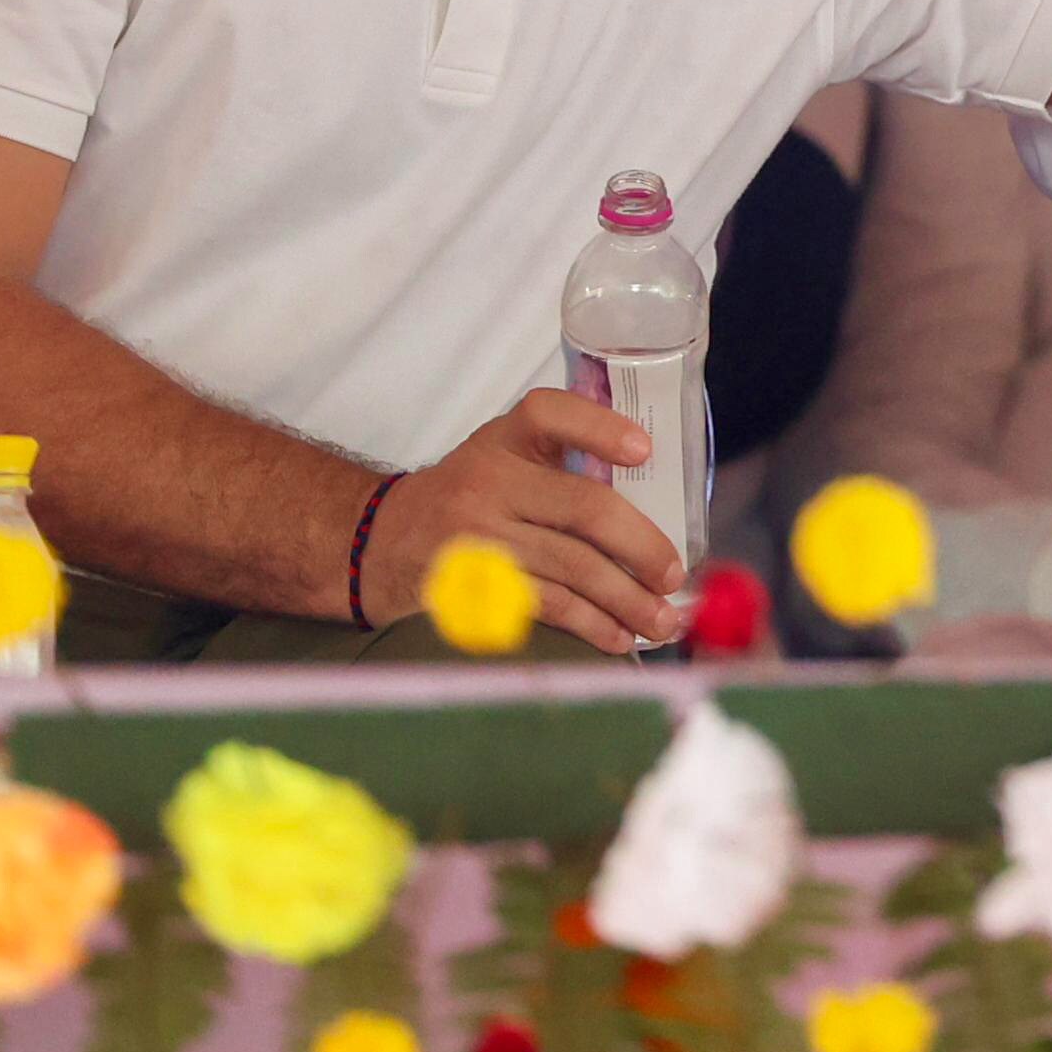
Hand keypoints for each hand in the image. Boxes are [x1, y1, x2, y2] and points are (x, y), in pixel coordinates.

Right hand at [362, 390, 685, 655]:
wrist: (378, 542)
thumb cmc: (465, 496)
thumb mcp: (501, 456)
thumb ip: (562, 461)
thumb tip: (657, 500)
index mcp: (504, 440)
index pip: (550, 414)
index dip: (600, 429)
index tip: (645, 451)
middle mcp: (487, 482)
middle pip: (584, 509)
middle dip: (642, 546)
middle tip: (674, 575)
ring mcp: (475, 538)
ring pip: (571, 569)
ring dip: (626, 600)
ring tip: (662, 621)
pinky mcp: (468, 588)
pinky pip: (543, 607)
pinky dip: (589, 625)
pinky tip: (616, 637)